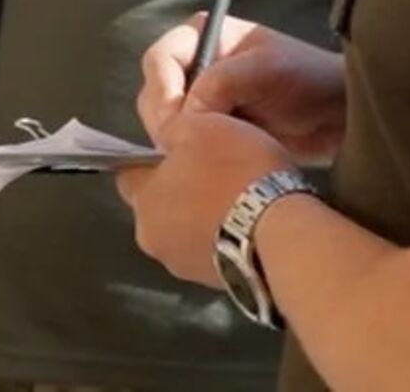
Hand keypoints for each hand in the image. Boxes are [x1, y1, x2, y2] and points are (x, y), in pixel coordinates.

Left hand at [116, 110, 296, 287]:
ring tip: (240, 199)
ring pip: (187, 232)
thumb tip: (166, 140)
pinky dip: (226, 238)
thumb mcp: (201, 126)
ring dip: (204, 218)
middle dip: (181, 191)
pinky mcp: (216, 282)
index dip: (152, 159)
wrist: (281, 233)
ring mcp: (185, 267)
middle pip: (160, 206)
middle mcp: (153, 240)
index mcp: (143, 201)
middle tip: (215, 171)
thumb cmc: (236, 173)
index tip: (177, 150)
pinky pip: (214, 251)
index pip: (129, 175)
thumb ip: (173, 131)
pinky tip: (252, 223)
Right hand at [139, 15, 346, 162]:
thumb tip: (186, 115)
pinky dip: (186, 151)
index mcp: (205, 35)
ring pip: (162, 120)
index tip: (175, 124)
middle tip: (185, 145)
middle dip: (166, 119)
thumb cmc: (306, 80)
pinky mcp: (209, 127)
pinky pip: (181, 140)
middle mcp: (196, 63)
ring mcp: (201, 97)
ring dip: (175, 138)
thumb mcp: (266, 70)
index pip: (160, 59)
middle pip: (155, 92)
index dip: (163, 92)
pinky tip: (203, 162)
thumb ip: (221, 83)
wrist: (336, 115)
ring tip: (199, 153)